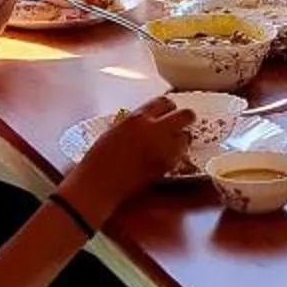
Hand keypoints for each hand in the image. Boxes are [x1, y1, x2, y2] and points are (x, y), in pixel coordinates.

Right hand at [59, 93, 190, 227]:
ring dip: (182, 139)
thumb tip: (149, 122)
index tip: (168, 112)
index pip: (164, 102)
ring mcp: (162, 148)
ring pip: (187, 136)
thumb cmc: (99, 159)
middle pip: (185, 115)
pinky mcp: (166, 166)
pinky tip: (166, 158)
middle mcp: (154, 130)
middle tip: (181, 125)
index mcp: (137, 118)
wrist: (99, 184)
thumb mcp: (116, 131)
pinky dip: (177, 155)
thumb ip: (135, 123)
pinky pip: (180, 155)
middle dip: (185, 119)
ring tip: (172, 145)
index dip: (168, 107)